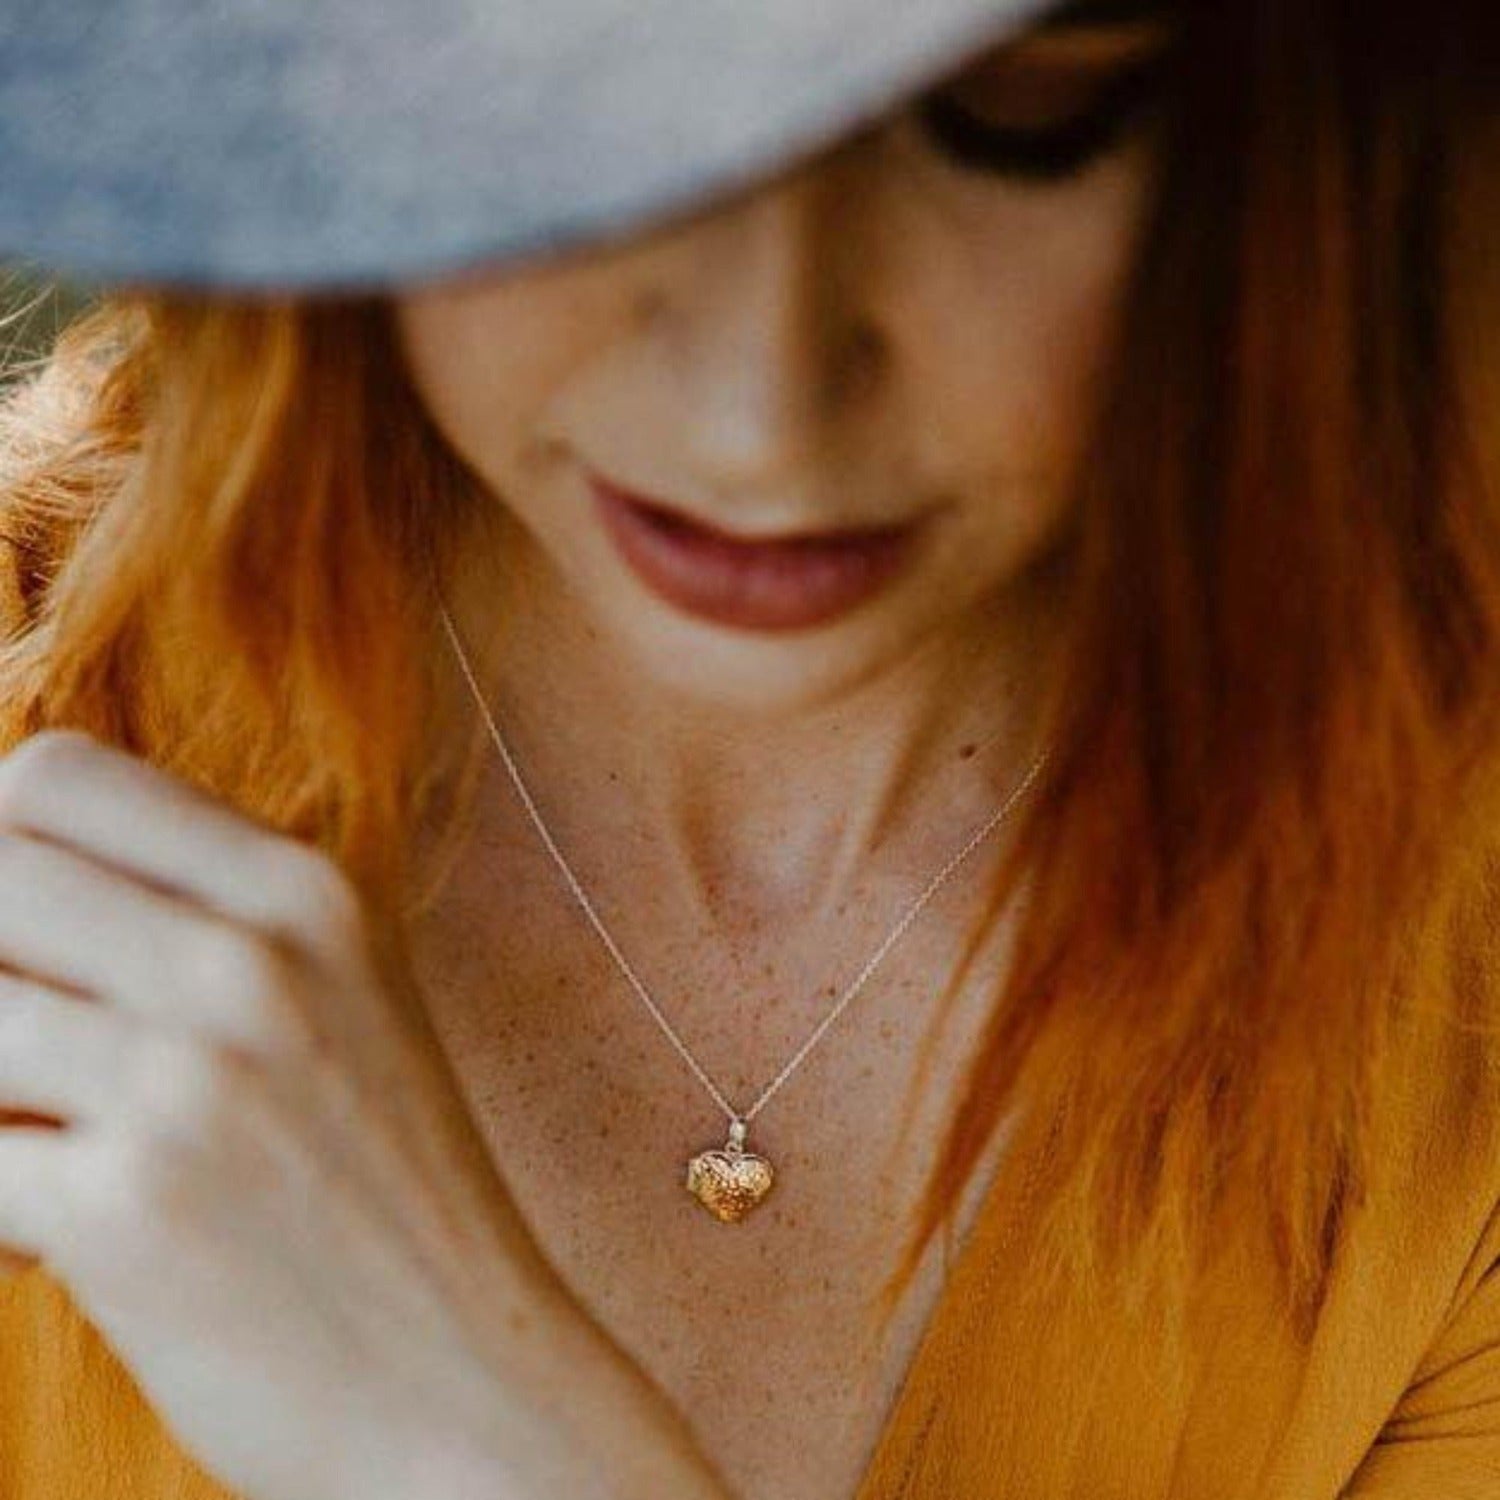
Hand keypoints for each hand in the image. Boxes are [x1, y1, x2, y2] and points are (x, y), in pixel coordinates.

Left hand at [0, 729, 729, 1499]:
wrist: (464, 1376)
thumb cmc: (387, 1186)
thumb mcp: (346, 1000)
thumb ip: (203, 915)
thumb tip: (9, 864)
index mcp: (308, 892)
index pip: (56, 777)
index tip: (16, 927)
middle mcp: (250, 961)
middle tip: (33, 1041)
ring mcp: (189, 1080)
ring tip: (57, 1144)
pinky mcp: (125, 1210)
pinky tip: (61, 1233)